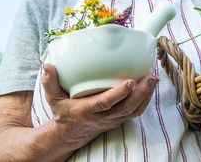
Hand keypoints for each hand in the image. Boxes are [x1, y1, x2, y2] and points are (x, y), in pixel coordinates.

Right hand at [40, 63, 157, 142]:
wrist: (70, 134)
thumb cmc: (63, 112)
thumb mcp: (52, 98)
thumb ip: (49, 82)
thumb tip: (48, 65)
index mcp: (86, 111)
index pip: (105, 103)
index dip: (118, 94)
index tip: (129, 81)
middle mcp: (102, 117)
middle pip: (126, 108)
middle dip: (140, 94)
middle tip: (150, 77)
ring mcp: (113, 119)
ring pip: (134, 111)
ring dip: (146, 96)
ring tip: (153, 78)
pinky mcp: (119, 119)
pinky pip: (135, 112)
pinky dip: (145, 100)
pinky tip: (150, 86)